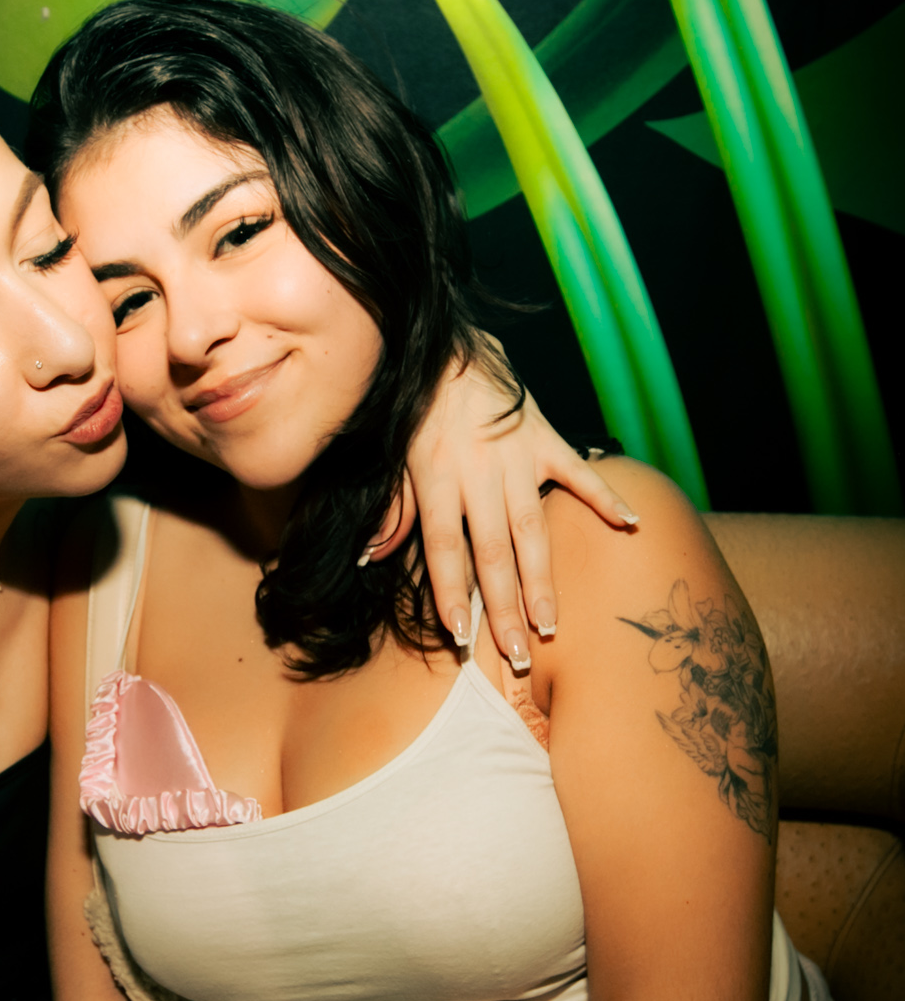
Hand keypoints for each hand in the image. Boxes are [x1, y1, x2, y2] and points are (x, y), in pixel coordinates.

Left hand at [380, 336, 638, 668]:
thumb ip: (391, 511)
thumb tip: (370, 560)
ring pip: (531, 528)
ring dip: (542, 579)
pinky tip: (630, 525)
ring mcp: (516, 456)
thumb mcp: (394, 458)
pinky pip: (579, 472)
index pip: (443, 550)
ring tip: (551, 623)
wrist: (448, 347)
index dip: (451, 594)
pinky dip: (605, 497)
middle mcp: (477, 473)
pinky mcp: (546, 438)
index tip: (461, 637)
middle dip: (503, 607)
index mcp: (435, 479)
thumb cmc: (417, 410)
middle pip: (491, 552)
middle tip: (517, 653)